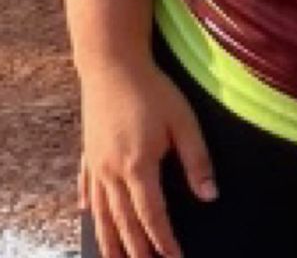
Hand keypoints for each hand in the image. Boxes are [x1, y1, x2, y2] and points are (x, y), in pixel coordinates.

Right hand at [78, 57, 216, 257]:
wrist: (110, 59)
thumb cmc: (149, 87)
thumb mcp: (182, 120)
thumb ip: (197, 159)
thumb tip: (210, 196)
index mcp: (138, 167)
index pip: (153, 217)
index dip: (165, 242)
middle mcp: (112, 172)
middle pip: (124, 222)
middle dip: (135, 251)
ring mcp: (96, 161)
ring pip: (101, 212)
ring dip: (107, 240)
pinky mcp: (88, 148)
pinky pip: (86, 184)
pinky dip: (88, 204)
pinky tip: (86, 214)